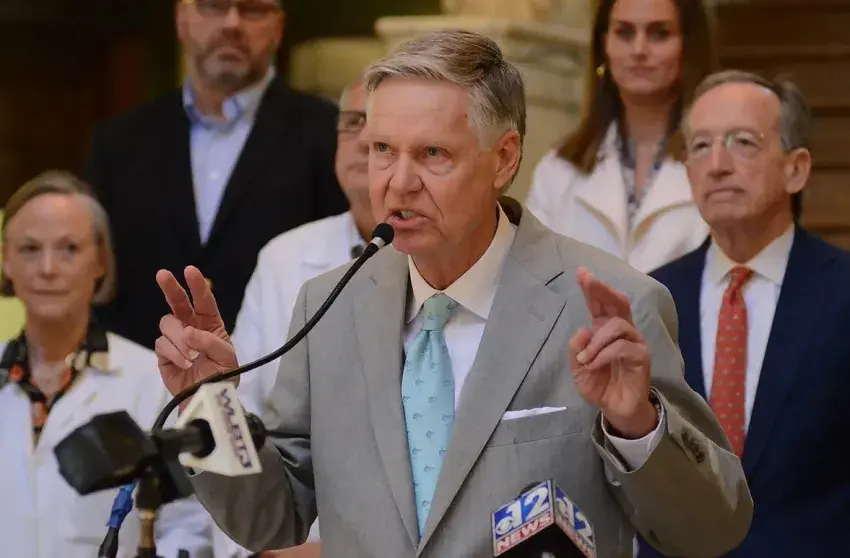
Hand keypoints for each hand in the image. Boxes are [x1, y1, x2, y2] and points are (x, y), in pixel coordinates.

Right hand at [155, 266, 237, 400]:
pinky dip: (173, 353)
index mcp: (210, 324)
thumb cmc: (222, 375)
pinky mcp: (163, 353)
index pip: (204, 301)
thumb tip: (187, 332)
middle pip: (177, 303)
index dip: (197, 285)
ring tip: (191, 355)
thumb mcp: (226, 357)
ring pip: (167, 323)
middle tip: (162, 274)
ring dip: (179, 338)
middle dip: (171, 288)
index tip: (190, 270)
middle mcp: (191, 326)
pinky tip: (184, 363)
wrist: (207, 398)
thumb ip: (210, 341)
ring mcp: (175, 339)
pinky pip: (162, 343)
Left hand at [569, 267, 656, 437]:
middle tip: (589, 280)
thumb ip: (576, 349)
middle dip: (602, 289)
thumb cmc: (599, 384)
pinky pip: (622, 347)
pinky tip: (593, 364)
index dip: (592, 288)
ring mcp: (634, 342)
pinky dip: (603, 354)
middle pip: (617, 303)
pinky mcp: (641, 357)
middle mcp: (622, 331)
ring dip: (595, 342)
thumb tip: (582, 330)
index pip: (601, 304)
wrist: (615, 408)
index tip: (581, 272)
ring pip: (616, 326)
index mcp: (605, 329)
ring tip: (584, 360)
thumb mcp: (578, 367)